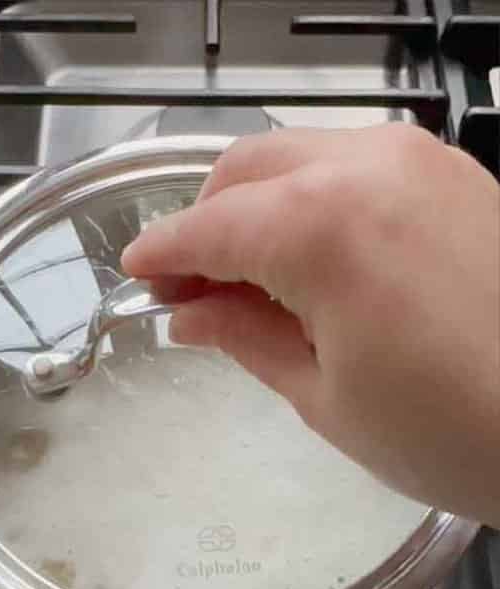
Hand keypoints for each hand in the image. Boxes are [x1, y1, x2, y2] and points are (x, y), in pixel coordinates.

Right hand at [121, 126, 499, 525]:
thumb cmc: (453, 429)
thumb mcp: (323, 396)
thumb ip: (246, 337)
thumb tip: (193, 314)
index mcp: (321, 226)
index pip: (209, 227)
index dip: (162, 254)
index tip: (134, 276)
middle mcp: (369, 168)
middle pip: (248, 169)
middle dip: (207, 223)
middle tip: (189, 294)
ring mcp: (421, 162)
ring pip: (303, 157)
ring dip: (261, 208)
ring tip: (250, 287)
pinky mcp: (457, 175)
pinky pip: (359, 166)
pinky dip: (316, 202)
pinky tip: (310, 266)